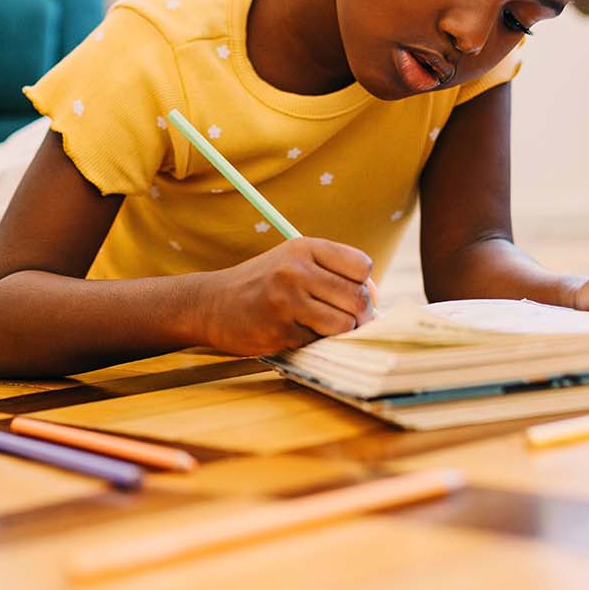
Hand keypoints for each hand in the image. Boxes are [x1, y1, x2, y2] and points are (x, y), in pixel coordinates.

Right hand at [195, 237, 376, 355]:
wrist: (211, 303)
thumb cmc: (263, 284)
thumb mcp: (294, 262)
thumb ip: (334, 273)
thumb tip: (377, 301)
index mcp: (305, 247)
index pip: (362, 266)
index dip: (364, 284)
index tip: (352, 294)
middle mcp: (296, 270)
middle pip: (358, 298)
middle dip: (360, 315)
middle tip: (347, 319)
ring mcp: (287, 301)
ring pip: (344, 325)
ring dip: (340, 332)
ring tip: (323, 327)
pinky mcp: (279, 330)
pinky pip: (318, 342)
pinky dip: (314, 342)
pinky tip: (296, 332)